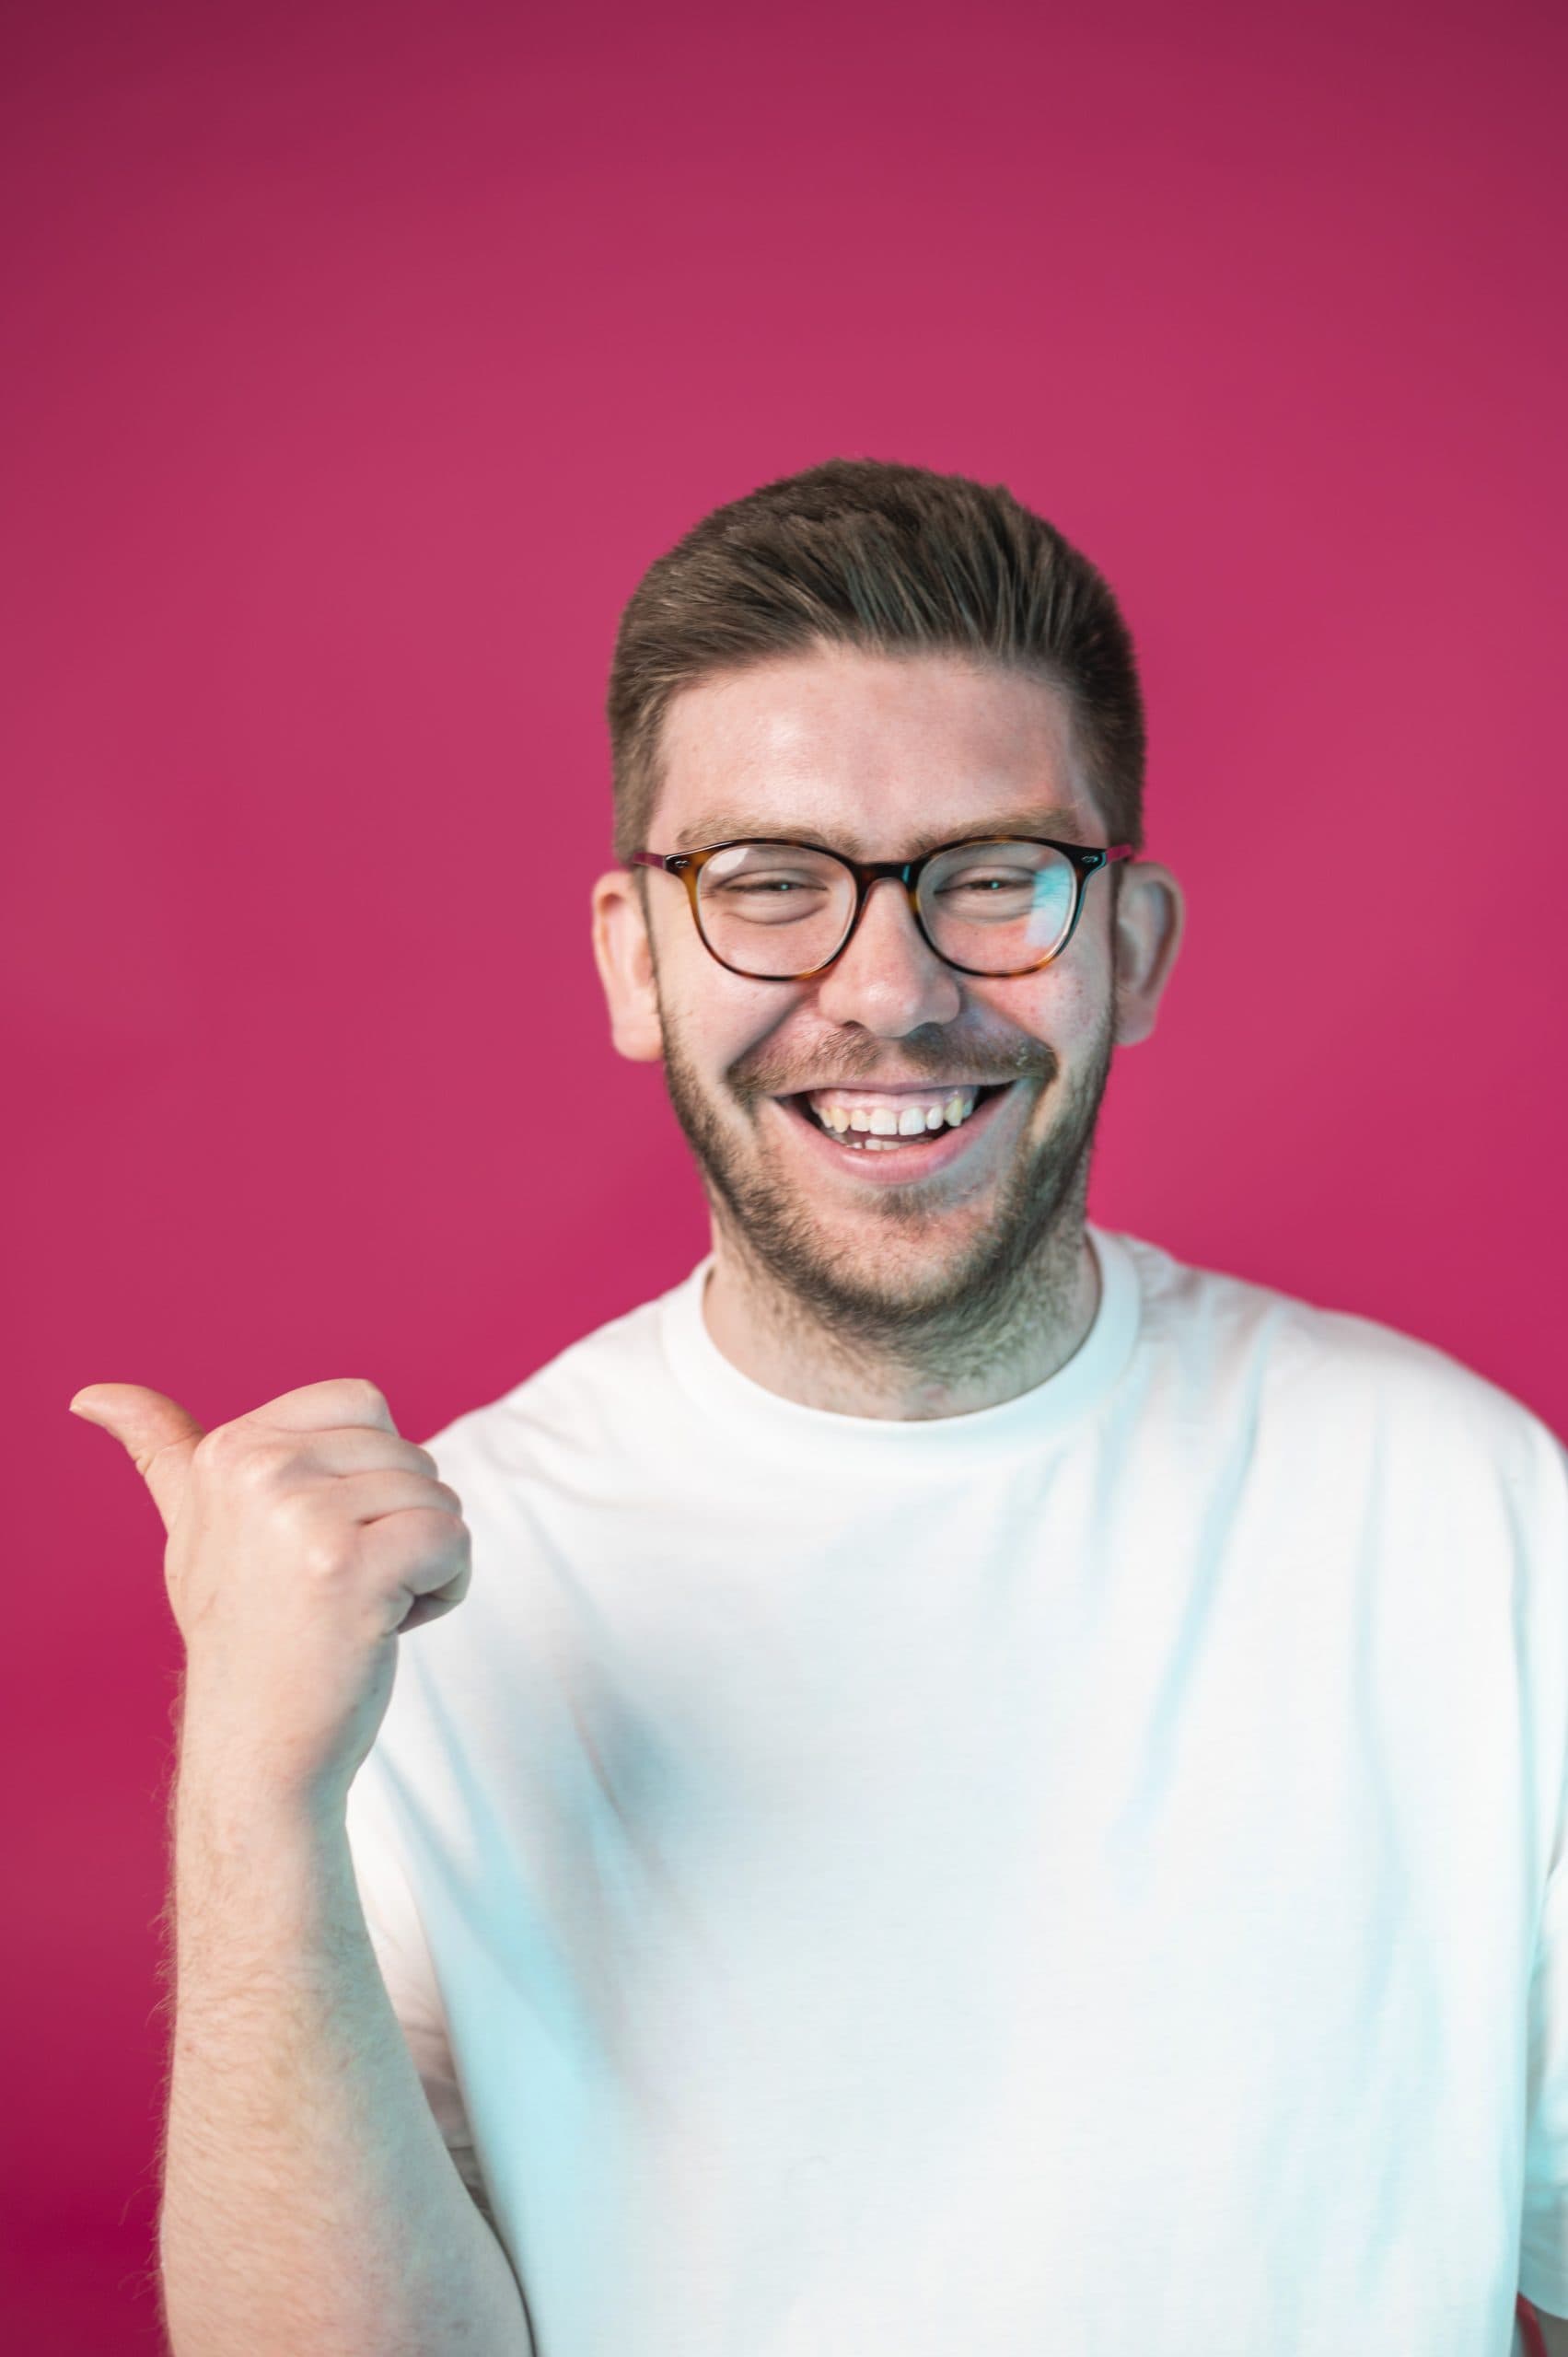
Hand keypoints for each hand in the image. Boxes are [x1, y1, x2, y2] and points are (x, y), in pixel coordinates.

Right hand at [68, 1377, 470, 1814]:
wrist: (256, 1751)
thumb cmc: (242, 1635)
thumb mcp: (192, 1530)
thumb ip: (165, 1454)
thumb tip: (95, 1396)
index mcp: (228, 1450)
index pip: (364, 1403)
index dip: (368, 1474)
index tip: (314, 1541)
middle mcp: (258, 1471)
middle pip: (409, 1451)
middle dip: (400, 1522)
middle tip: (334, 1591)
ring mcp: (301, 1518)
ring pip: (437, 1497)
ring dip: (424, 1562)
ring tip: (356, 1611)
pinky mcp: (350, 1567)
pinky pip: (453, 1539)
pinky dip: (446, 1588)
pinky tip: (388, 1629)